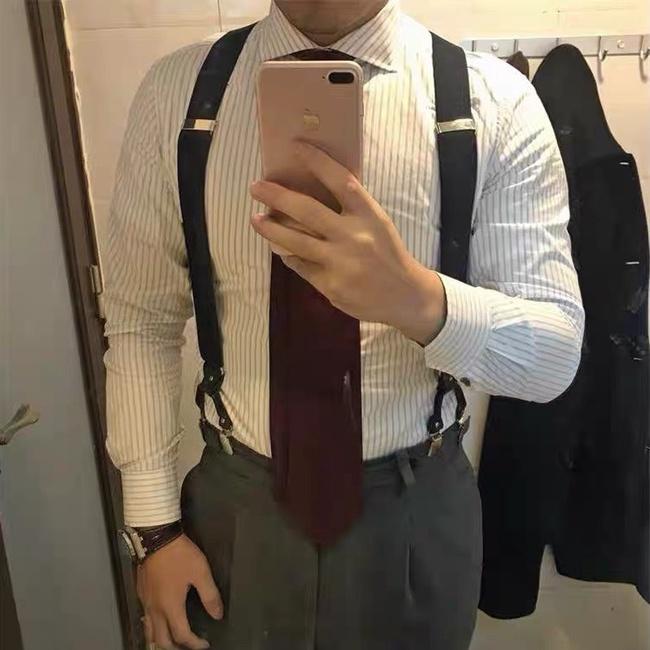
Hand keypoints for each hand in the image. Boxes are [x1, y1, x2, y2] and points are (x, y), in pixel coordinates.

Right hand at [137, 534, 221, 649]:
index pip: (182, 636)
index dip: (194, 644)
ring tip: (173, 641)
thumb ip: (210, 595)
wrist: (156, 537)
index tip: (204, 644)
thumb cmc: (179, 555)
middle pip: (161, 641)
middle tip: (188, 646)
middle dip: (175, 648)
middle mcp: (155, 609)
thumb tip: (217, 615)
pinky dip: (154, 627)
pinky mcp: (141, 593)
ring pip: (149, 632)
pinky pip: (145, 619)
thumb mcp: (201, 572)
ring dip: (161, 641)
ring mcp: (145, 602)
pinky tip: (161, 620)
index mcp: (170, 607)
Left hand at [249, 140, 446, 344]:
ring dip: (271, 229)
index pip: (341, 181)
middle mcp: (354, 236)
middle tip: (256, 187)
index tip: (296, 146)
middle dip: (278, 196)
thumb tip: (311, 191)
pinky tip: (281, 249)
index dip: (318, 162)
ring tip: (255, 219)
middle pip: (308, 211)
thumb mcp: (377, 225)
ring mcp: (340, 262)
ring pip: (295, 242)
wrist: (404, 295)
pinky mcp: (330, 285)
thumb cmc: (387, 255)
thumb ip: (350, 210)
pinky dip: (289, 256)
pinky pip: (301, 266)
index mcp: (369, 215)